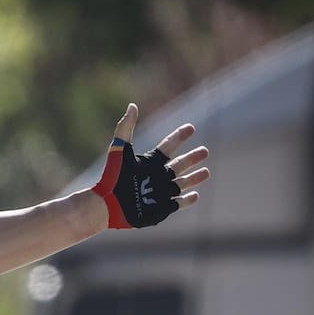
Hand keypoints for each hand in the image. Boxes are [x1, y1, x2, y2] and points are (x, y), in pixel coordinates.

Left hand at [91, 104, 209, 229]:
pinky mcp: (160, 209)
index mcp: (149, 162)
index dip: (179, 137)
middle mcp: (157, 176)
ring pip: (181, 183)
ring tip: (206, 172)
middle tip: (205, 151)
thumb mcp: (120, 150)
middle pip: (179, 166)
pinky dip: (187, 200)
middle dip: (192, 158)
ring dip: (194, 178)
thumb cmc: (112, 176)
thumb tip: (132, 105)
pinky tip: (196, 195)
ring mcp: (160, 193)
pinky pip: (177, 204)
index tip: (191, 128)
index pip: (168, 147)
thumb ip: (125, 127)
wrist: (106, 203)